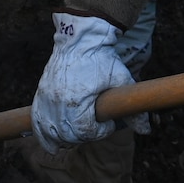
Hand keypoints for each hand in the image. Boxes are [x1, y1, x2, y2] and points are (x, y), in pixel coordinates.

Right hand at [31, 14, 133, 152]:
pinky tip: (52, 144)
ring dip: (64, 139)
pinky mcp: (41, 94)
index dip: (100, 132)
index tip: (107, 123)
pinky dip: (44, 134)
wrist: (80, 38)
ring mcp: (47, 99)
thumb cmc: (102, 58)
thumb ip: (133, 107)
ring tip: (76, 136)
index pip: (87, 132)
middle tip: (95, 126)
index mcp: (79, 101)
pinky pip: (37, 122)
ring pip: (51, 133)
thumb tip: (146, 130)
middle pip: (69, 135)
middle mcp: (59, 102)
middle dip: (84, 136)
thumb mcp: (121, 80)